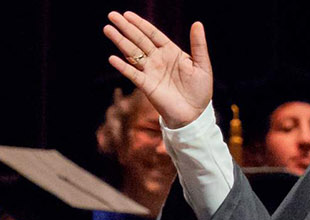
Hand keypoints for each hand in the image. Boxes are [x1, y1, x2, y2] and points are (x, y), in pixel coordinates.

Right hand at [103, 11, 212, 129]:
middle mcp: (158, 59)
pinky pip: (133, 74)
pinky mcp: (147, 86)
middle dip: (125, 28)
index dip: (140, 24)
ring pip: (132, 53)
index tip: (127, 14)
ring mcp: (151, 72)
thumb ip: (199, 44)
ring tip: (107, 29)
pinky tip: (112, 58)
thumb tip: (197, 23)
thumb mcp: (202, 64)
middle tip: (111, 16)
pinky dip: (123, 67)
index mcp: (170, 51)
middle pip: (138, 40)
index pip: (152, 34)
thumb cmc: (200, 90)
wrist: (195, 114)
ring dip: (120, 41)